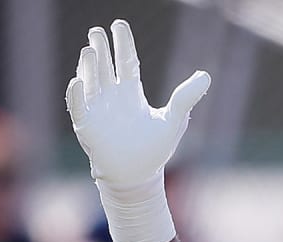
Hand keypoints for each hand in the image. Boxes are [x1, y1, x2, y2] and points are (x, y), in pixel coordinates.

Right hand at [66, 19, 209, 185]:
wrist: (138, 176)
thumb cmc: (155, 149)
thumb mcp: (174, 119)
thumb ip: (186, 96)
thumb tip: (206, 75)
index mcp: (132, 93)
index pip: (126, 62)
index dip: (123, 44)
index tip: (119, 25)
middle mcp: (112, 97)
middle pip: (105, 67)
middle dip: (101, 49)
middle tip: (97, 31)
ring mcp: (98, 110)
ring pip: (91, 82)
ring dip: (89, 66)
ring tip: (90, 50)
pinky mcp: (87, 126)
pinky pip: (78, 107)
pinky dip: (77, 94)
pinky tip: (78, 81)